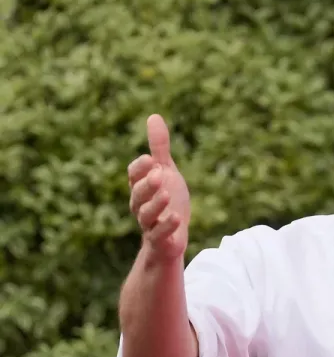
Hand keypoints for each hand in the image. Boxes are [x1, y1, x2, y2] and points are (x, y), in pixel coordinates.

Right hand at [128, 114, 190, 259]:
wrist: (172, 238)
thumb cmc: (167, 202)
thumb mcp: (166, 172)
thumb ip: (159, 148)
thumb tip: (153, 116)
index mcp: (140, 187)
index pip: (134, 175)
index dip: (141, 168)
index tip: (152, 159)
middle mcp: (140, 205)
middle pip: (138, 195)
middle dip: (147, 184)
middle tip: (159, 174)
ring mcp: (149, 224)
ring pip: (145, 215)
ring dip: (155, 205)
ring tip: (167, 194)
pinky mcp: (160, 241)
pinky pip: (159, 235)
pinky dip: (166, 227)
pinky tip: (176, 218)